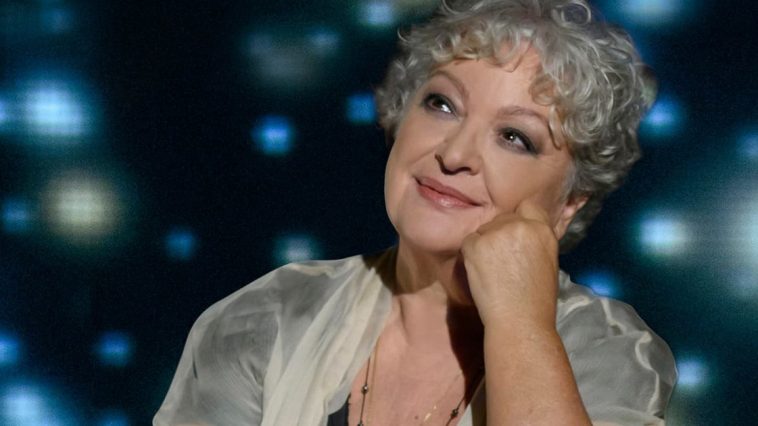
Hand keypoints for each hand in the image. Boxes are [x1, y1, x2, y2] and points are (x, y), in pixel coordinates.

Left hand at [460, 199, 560, 329]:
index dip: (519, 220)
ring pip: (484, 230)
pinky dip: (470, 255)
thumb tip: (519, 233)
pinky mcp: (476, 244)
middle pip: (502, 218)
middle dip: (499, 234)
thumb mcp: (547, 262)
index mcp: (543, 230)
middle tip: (500, 260)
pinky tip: (481, 274)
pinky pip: (469, 241)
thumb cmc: (537, 301)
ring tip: (491, 271)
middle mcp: (521, 225)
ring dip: (484, 245)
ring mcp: (497, 233)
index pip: (527, 207)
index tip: (515, 237)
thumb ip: (534, 241)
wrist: (520, 321)